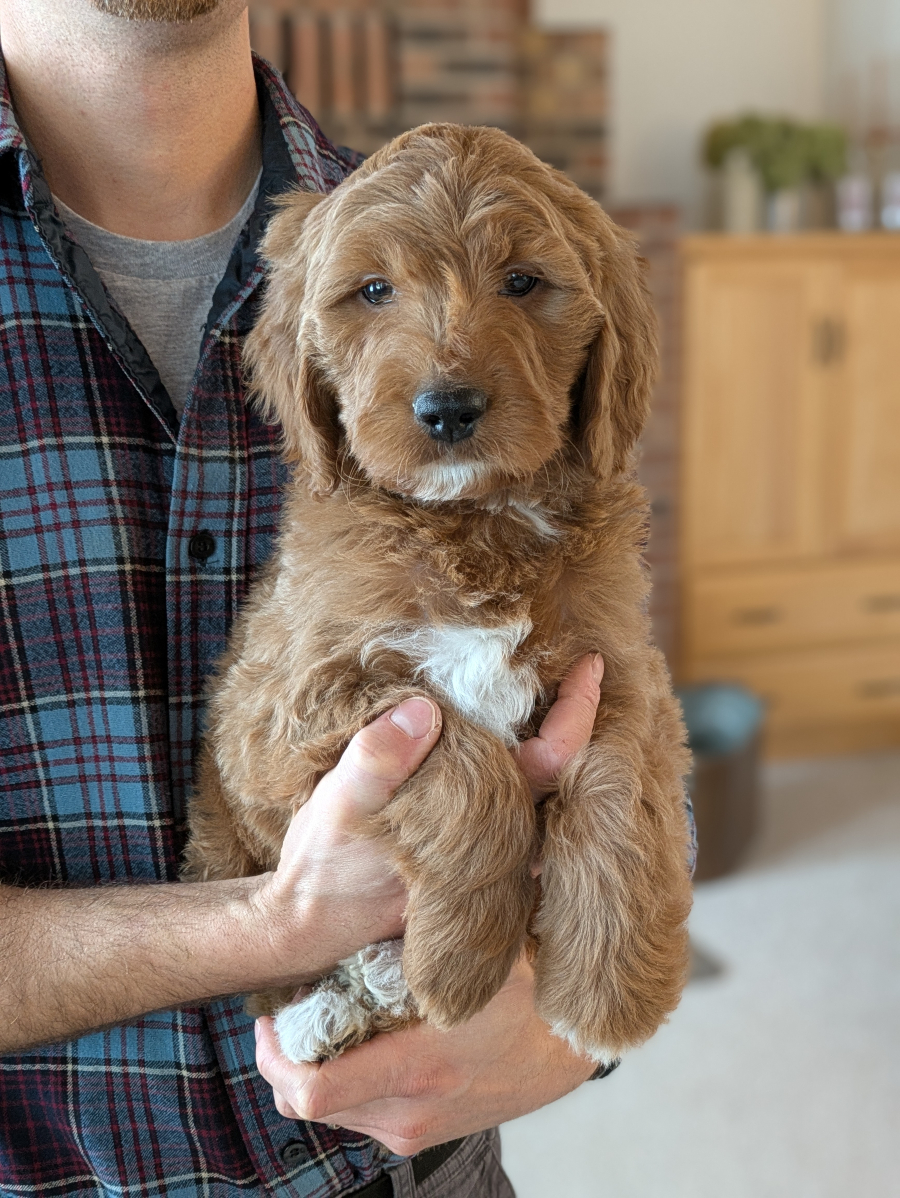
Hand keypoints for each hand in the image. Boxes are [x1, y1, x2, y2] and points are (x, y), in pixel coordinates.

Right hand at [255, 653, 603, 1145]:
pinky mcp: (466, 841)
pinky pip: (510, 791)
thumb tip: (423, 710)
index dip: (578, 711)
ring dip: (550, 734)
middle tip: (580, 660)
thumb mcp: (338, 806)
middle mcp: (501, 838)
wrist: (305, 923)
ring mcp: (487, 845)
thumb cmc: (324, 867)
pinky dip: (519, 752)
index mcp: (485, 823)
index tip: (591, 664)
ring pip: (540, 786)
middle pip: (562, 772)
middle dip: (576, 715)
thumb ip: (377, 759)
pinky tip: (505, 724)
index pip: (553, 761)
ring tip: (552, 682)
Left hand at [255, 955, 594, 1152]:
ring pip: (328, 1112)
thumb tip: (380, 878)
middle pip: (305, 1104)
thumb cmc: (526, 994)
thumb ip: (428, 936)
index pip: (313, 1091)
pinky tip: (361, 1041)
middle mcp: (407, 1110)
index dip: (274, 1057)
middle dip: (286, 1059)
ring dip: (315, 1069)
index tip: (269, 1019)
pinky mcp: (418, 1136)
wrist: (567, 1051)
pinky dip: (344, 1082)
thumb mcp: (476, 959)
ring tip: (329, 1020)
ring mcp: (411, 1129)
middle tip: (291, 1012)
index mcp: (417, 1065)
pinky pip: (355, 1116)